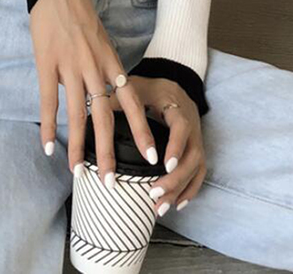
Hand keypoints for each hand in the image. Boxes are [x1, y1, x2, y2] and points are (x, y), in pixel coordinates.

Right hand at [29, 0, 158, 186]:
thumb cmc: (79, 13)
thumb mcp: (100, 39)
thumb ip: (104, 66)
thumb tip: (106, 91)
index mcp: (110, 61)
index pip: (130, 102)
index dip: (141, 130)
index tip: (150, 156)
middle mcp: (94, 67)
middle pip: (106, 116)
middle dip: (110, 151)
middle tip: (112, 181)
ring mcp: (70, 66)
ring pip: (78, 115)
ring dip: (78, 146)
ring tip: (78, 171)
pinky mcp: (47, 64)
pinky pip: (49, 101)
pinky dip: (49, 126)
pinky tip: (48, 147)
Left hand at [110, 75, 206, 215]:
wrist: (170, 85)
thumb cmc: (147, 88)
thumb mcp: (131, 88)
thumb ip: (115, 102)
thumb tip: (92, 120)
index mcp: (175, 103)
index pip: (181, 126)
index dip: (175, 146)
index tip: (163, 166)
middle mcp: (191, 121)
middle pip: (193, 153)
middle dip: (175, 178)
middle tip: (154, 194)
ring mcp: (197, 135)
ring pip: (197, 166)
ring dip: (180, 188)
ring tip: (160, 207)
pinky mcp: (197, 147)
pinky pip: (199, 171)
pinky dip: (190, 189)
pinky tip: (177, 204)